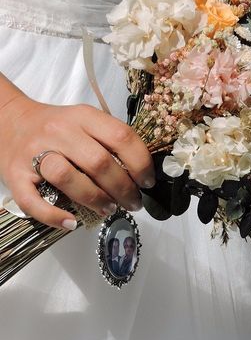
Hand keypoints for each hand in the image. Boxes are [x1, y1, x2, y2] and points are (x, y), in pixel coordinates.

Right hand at [0, 78, 153, 229]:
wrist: (8, 120)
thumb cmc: (57, 129)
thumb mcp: (86, 123)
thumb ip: (110, 141)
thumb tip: (142, 174)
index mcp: (83, 117)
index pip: (121, 137)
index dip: (141, 163)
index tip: (147, 182)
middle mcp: (59, 131)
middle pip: (99, 162)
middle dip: (123, 189)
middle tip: (133, 203)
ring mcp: (34, 152)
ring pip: (67, 177)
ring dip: (94, 199)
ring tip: (109, 209)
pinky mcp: (15, 174)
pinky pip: (32, 200)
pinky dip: (53, 215)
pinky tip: (71, 222)